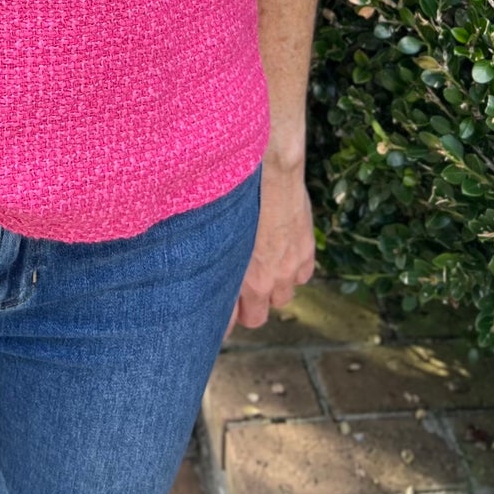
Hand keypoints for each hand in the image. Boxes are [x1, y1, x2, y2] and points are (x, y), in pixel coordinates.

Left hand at [225, 157, 315, 336]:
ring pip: (283, 297)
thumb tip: (188, 273)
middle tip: (236, 290)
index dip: (221, 320)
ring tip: (260, 267)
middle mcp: (267, 280)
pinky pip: (302, 277)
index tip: (212, 316)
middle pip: (258, 317)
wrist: (270, 172)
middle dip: (248, 308)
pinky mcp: (306, 252)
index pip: (230, 320)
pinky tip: (281, 253)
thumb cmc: (236, 197)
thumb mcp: (214, 232)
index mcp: (241, 279)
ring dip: (273, 288)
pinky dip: (294, 270)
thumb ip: (209, 259)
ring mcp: (289, 268)